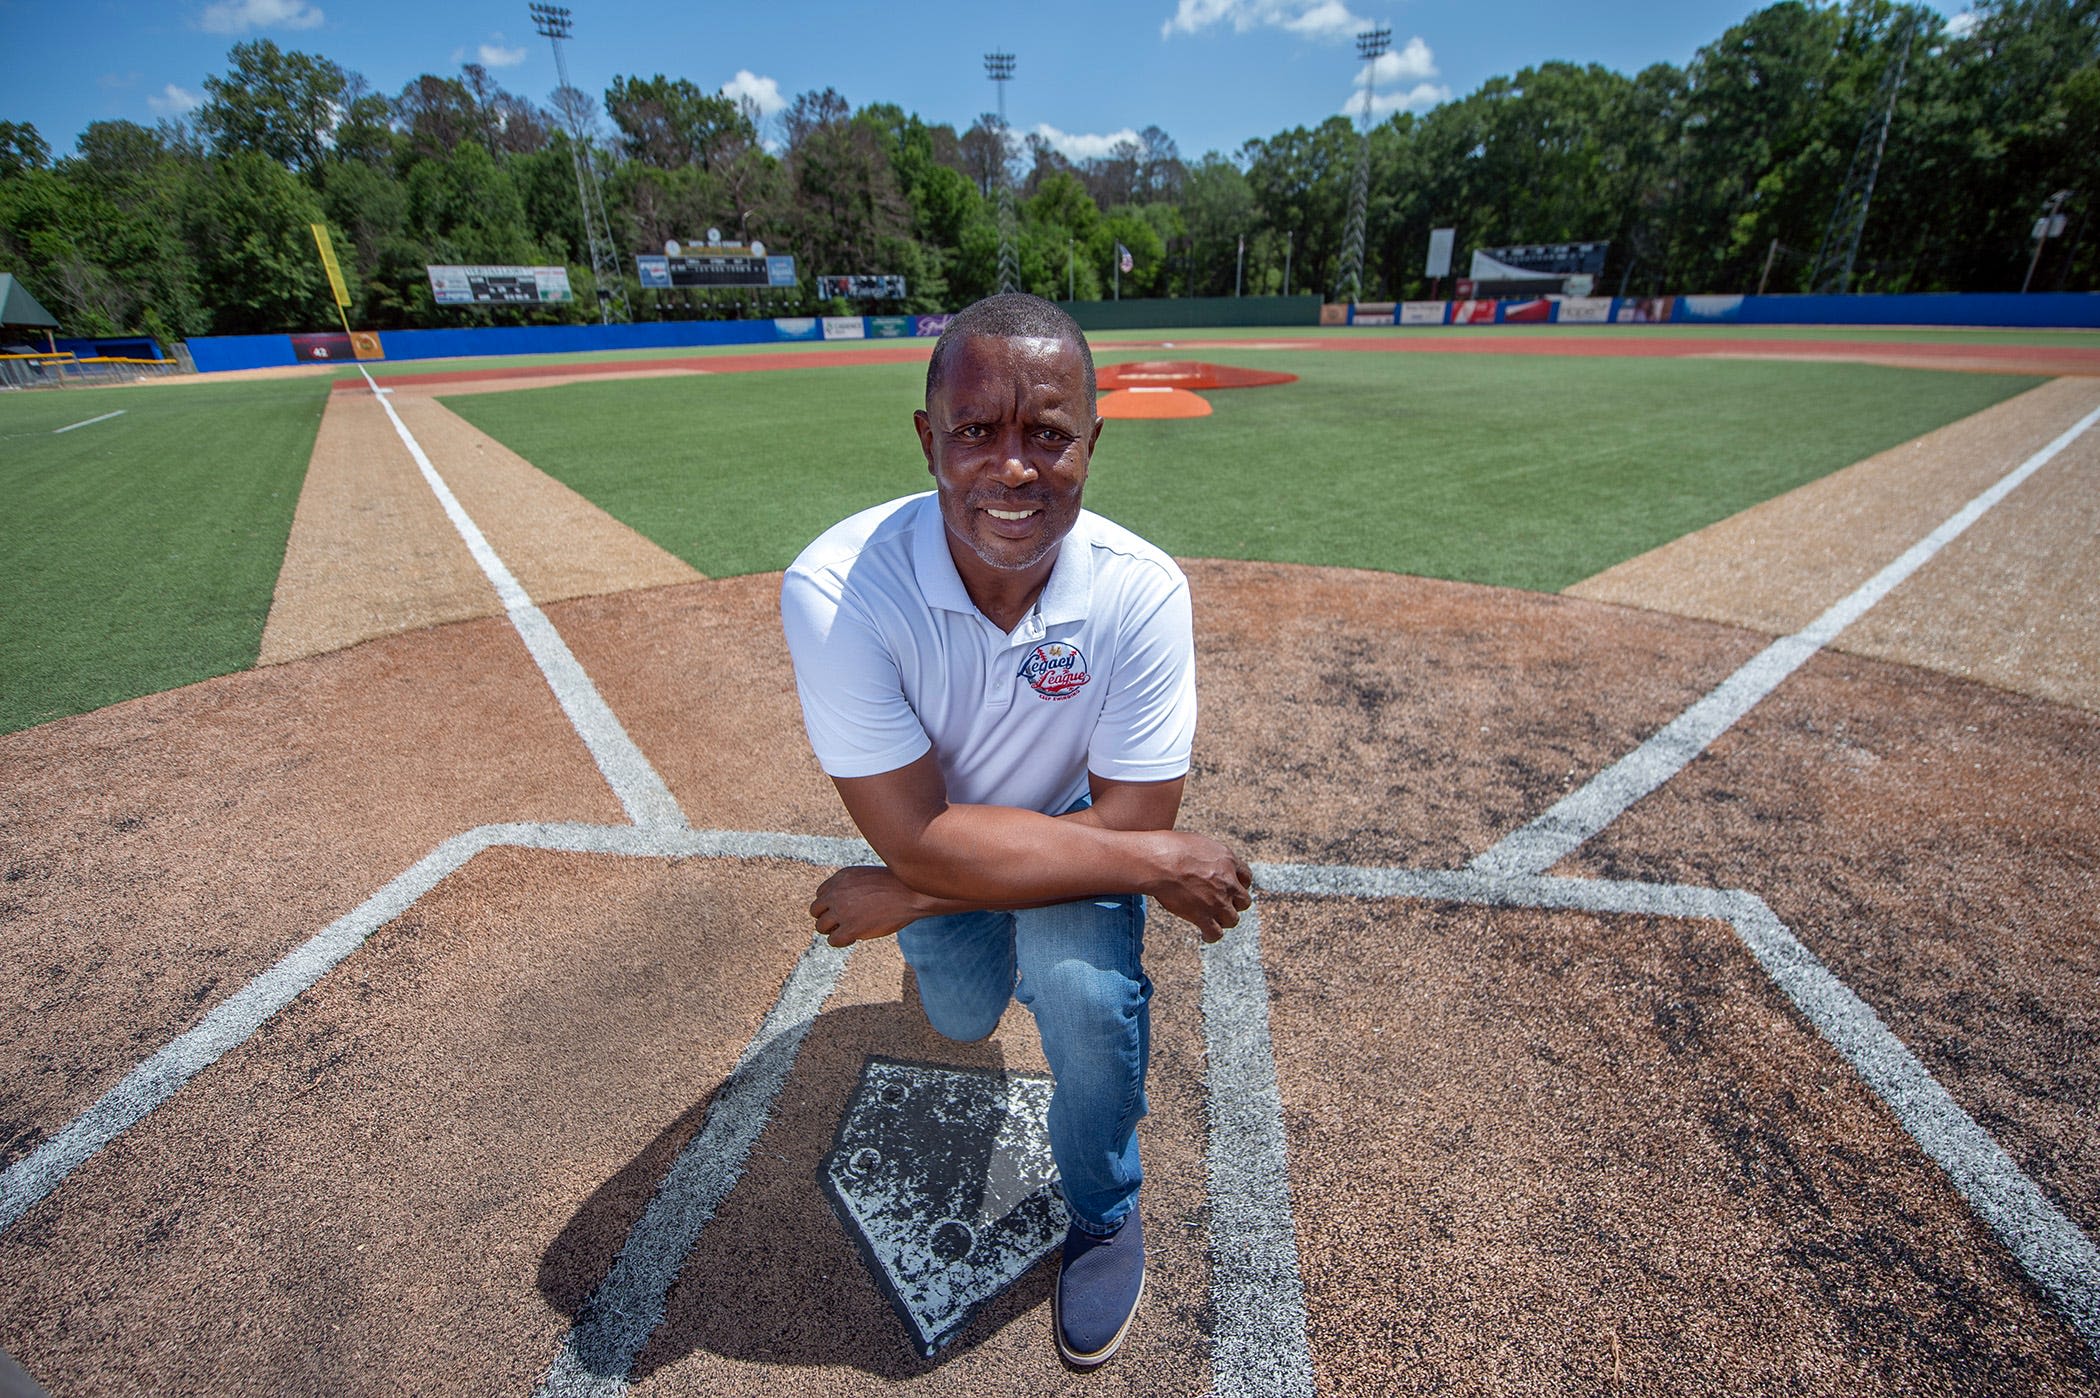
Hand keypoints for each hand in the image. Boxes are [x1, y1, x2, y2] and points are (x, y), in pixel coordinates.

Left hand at [810, 865, 928, 947]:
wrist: (911, 893)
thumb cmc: (896, 886)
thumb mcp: (868, 877)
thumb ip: (851, 886)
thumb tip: (840, 904)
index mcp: (840, 878)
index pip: (821, 894)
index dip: (831, 904)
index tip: (844, 910)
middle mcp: (836, 893)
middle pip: (815, 910)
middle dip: (827, 917)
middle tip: (843, 922)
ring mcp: (842, 911)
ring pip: (821, 927)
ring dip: (833, 930)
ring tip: (850, 930)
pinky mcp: (851, 928)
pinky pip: (833, 940)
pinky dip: (841, 941)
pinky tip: (854, 937)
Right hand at [1143, 832, 1252, 943]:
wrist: (1160, 862)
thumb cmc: (1171, 848)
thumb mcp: (1198, 842)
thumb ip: (1208, 855)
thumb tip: (1204, 859)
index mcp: (1228, 861)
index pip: (1246, 877)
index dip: (1239, 885)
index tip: (1231, 888)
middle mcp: (1228, 882)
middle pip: (1244, 901)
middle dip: (1234, 904)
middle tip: (1222, 904)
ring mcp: (1218, 901)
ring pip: (1232, 919)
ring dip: (1224, 920)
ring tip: (1214, 921)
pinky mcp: (1203, 916)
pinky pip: (1215, 933)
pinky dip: (1211, 936)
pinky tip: (1205, 935)